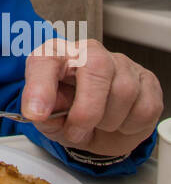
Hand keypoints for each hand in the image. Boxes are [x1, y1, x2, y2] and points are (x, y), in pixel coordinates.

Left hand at [21, 37, 163, 157]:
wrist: (101, 127)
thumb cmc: (71, 115)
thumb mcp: (50, 121)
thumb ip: (43, 117)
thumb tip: (39, 112)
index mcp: (58, 57)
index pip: (47, 59)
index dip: (40, 86)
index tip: (36, 113)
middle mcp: (90, 53)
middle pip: (96, 67)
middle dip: (86, 110)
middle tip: (76, 131)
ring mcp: (121, 64)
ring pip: (123, 90)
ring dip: (108, 121)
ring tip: (99, 124)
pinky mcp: (147, 80)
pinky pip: (144, 107)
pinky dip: (130, 125)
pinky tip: (119, 121)